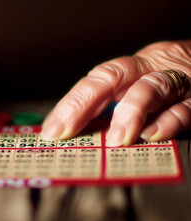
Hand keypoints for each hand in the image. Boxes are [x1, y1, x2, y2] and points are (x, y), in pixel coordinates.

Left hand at [41, 41, 190, 145]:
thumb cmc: (166, 83)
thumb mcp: (139, 88)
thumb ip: (113, 108)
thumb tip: (74, 133)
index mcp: (131, 70)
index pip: (96, 80)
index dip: (72, 103)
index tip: (53, 128)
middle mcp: (149, 72)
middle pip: (113, 78)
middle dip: (84, 103)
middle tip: (66, 130)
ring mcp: (175, 84)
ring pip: (151, 89)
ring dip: (129, 114)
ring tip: (115, 138)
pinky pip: (184, 109)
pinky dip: (168, 122)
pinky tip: (152, 135)